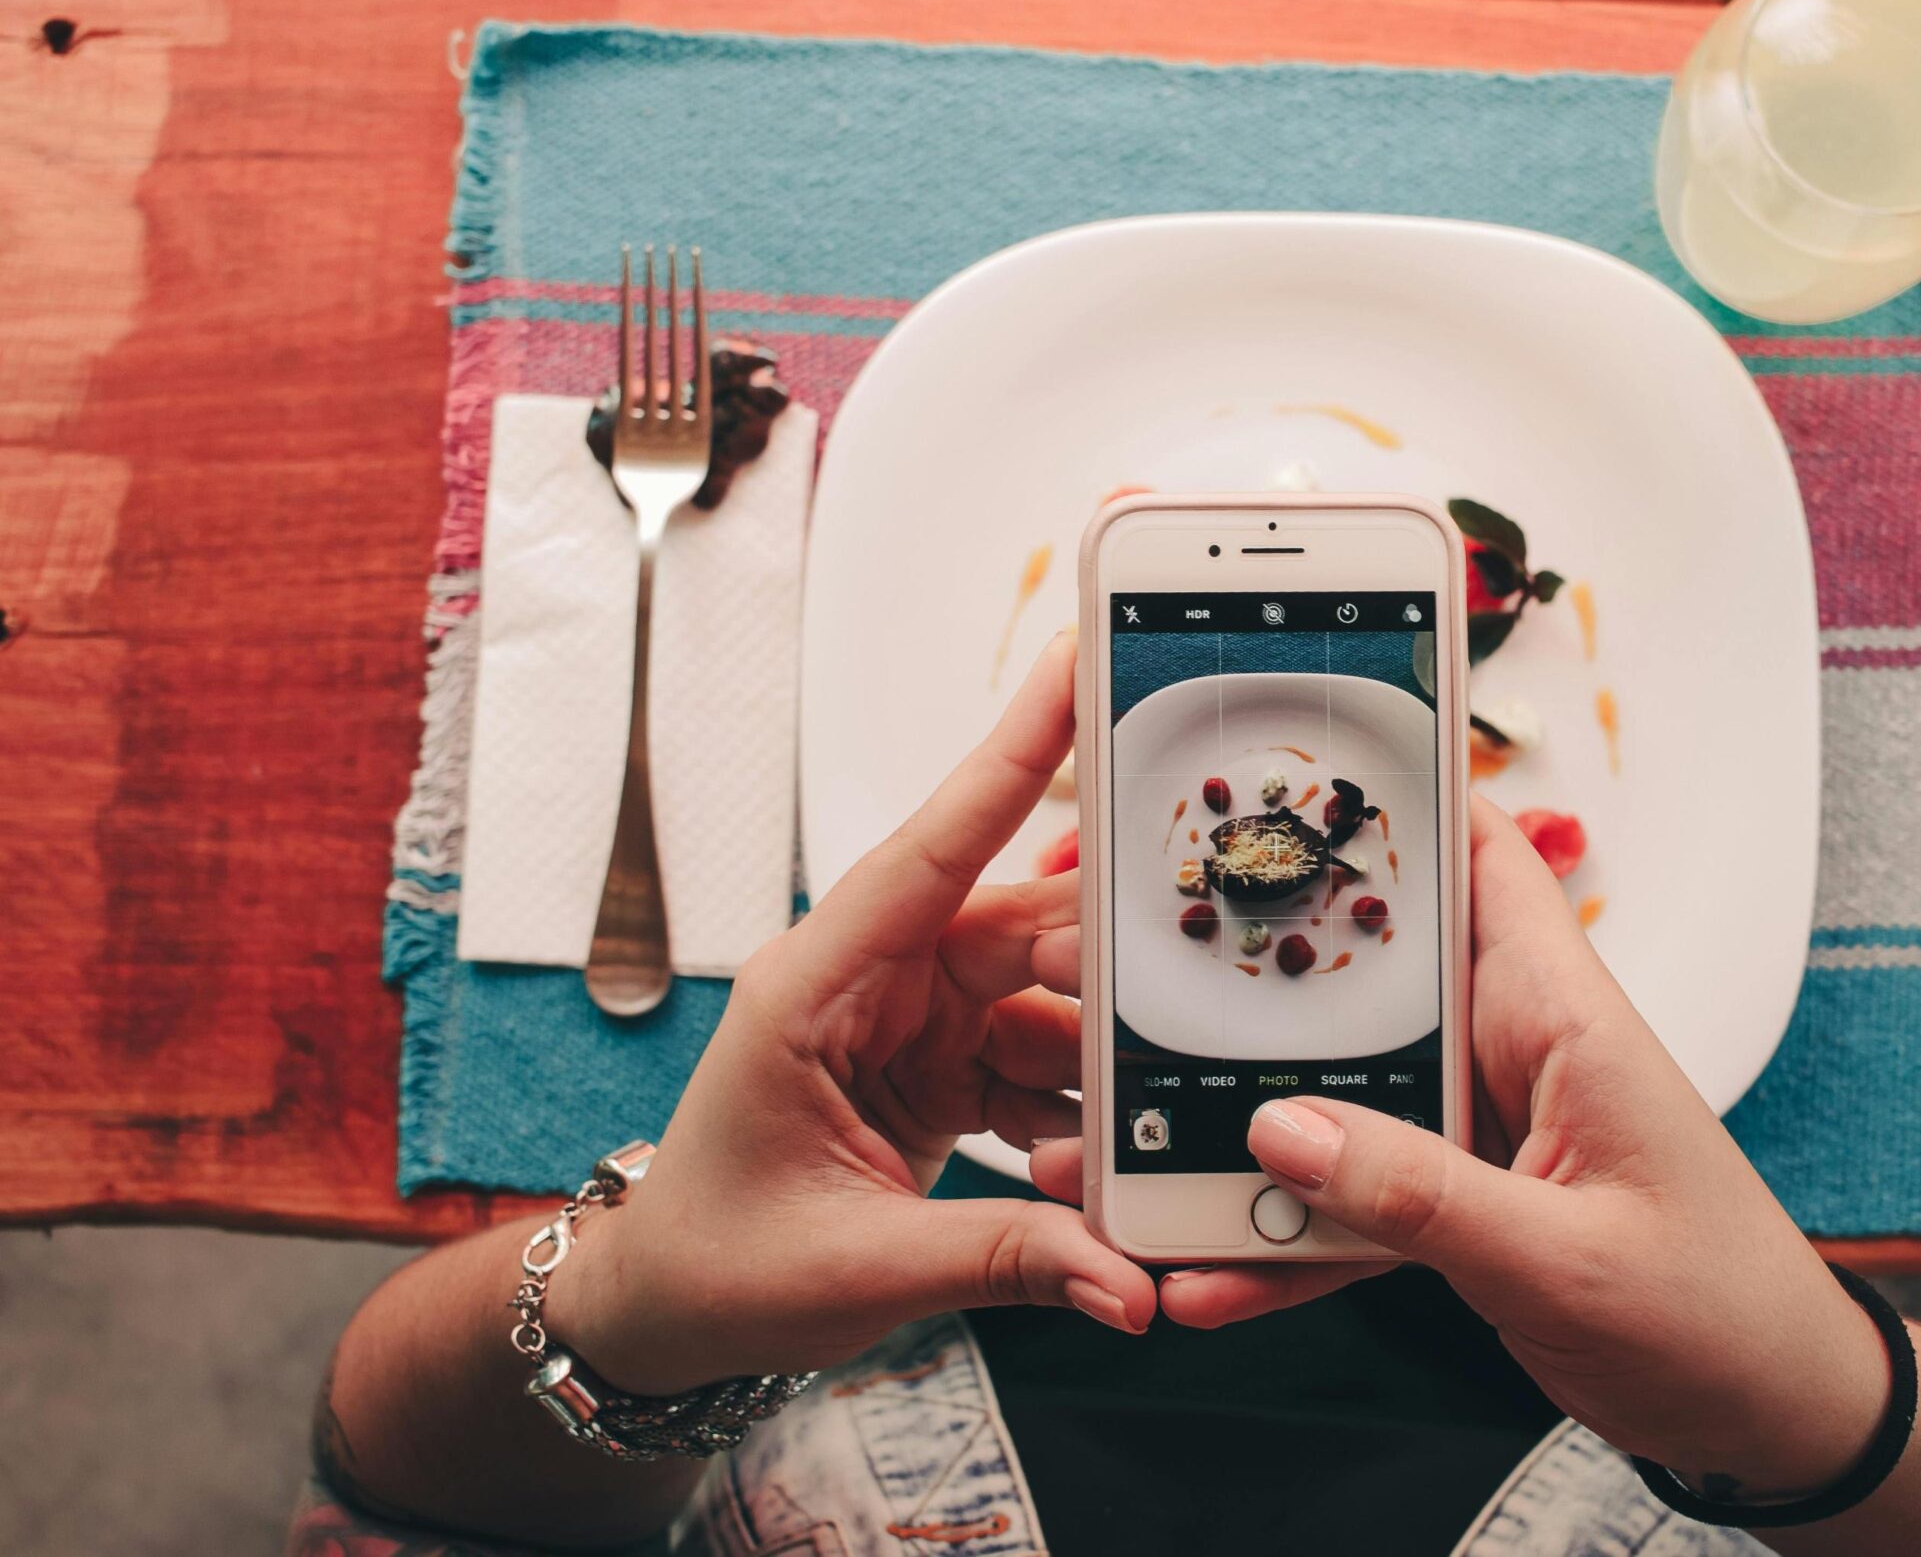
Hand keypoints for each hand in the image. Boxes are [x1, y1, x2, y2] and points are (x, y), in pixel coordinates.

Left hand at [551, 634, 1153, 1395]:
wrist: (667, 1313)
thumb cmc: (716, 1265)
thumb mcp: (858, 1269)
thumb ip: (1006, 1261)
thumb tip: (1126, 1279)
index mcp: (814, 986)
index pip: (929, 852)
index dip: (1009, 757)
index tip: (1075, 668)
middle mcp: (869, 982)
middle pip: (1020, 928)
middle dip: (1108, 962)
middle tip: (1192, 995)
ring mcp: (909, 1020)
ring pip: (1047, 997)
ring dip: (1099, 1064)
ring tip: (1135, 1132)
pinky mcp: (940, 1066)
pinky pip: (1040, 1061)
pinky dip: (1080, 1112)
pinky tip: (1097, 1167)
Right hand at [1031, 798, 1882, 1492]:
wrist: (1773, 1415)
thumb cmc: (1719, 1317)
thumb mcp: (1564, 1260)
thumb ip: (1423, 1199)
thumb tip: (1283, 1133)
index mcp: (1563, 1019)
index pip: (1481, 860)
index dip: (1396, 795)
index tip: (1282, 763)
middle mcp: (1515, 1052)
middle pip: (1370, 975)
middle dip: (1258, 974)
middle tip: (1133, 971)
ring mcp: (1483, 1127)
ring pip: (1341, 1094)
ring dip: (1247, 1129)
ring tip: (1136, 1154)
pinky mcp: (1465, 1200)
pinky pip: (1353, 1196)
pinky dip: (1287, 1235)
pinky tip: (1214, 1272)